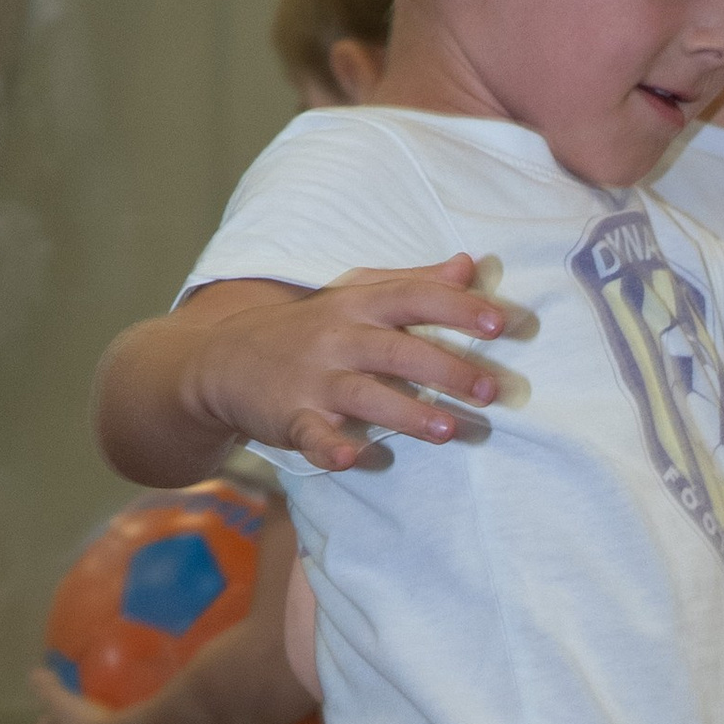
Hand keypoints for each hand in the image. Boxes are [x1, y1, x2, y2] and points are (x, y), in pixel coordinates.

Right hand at [189, 261, 514, 472]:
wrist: (223, 359)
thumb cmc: (310, 327)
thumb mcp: (354, 294)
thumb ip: (413, 282)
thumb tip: (469, 265)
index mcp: (358, 305)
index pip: (413, 298)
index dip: (456, 308)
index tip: (500, 324)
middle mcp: (338, 338)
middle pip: (397, 350)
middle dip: (446, 369)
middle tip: (491, 389)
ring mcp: (313, 379)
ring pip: (364, 394)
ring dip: (407, 413)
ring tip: (449, 429)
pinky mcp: (291, 418)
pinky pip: (312, 434)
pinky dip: (330, 447)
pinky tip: (353, 458)